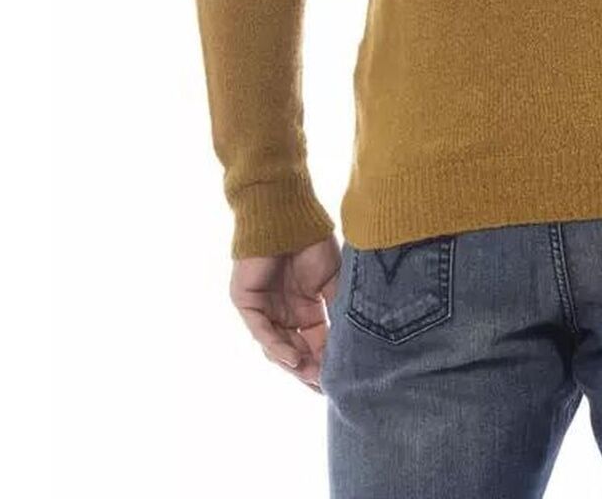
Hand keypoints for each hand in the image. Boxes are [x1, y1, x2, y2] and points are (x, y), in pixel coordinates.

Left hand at [230, 235, 340, 390]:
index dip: (327, 361)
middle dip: (311, 370)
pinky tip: (295, 358)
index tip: (343, 380)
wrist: (287, 214)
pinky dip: (278, 346)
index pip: (316, 343)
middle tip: (327, 387)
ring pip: (278, 347)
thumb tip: (354, 342)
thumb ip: (339, 310)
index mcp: (304, 309)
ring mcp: (264, 309)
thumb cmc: (312, 241)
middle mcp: (283, 313)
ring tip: (313, 377)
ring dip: (296, 363)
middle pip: (296, 350)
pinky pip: (262, 331)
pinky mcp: (247, 302)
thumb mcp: (334, 280)